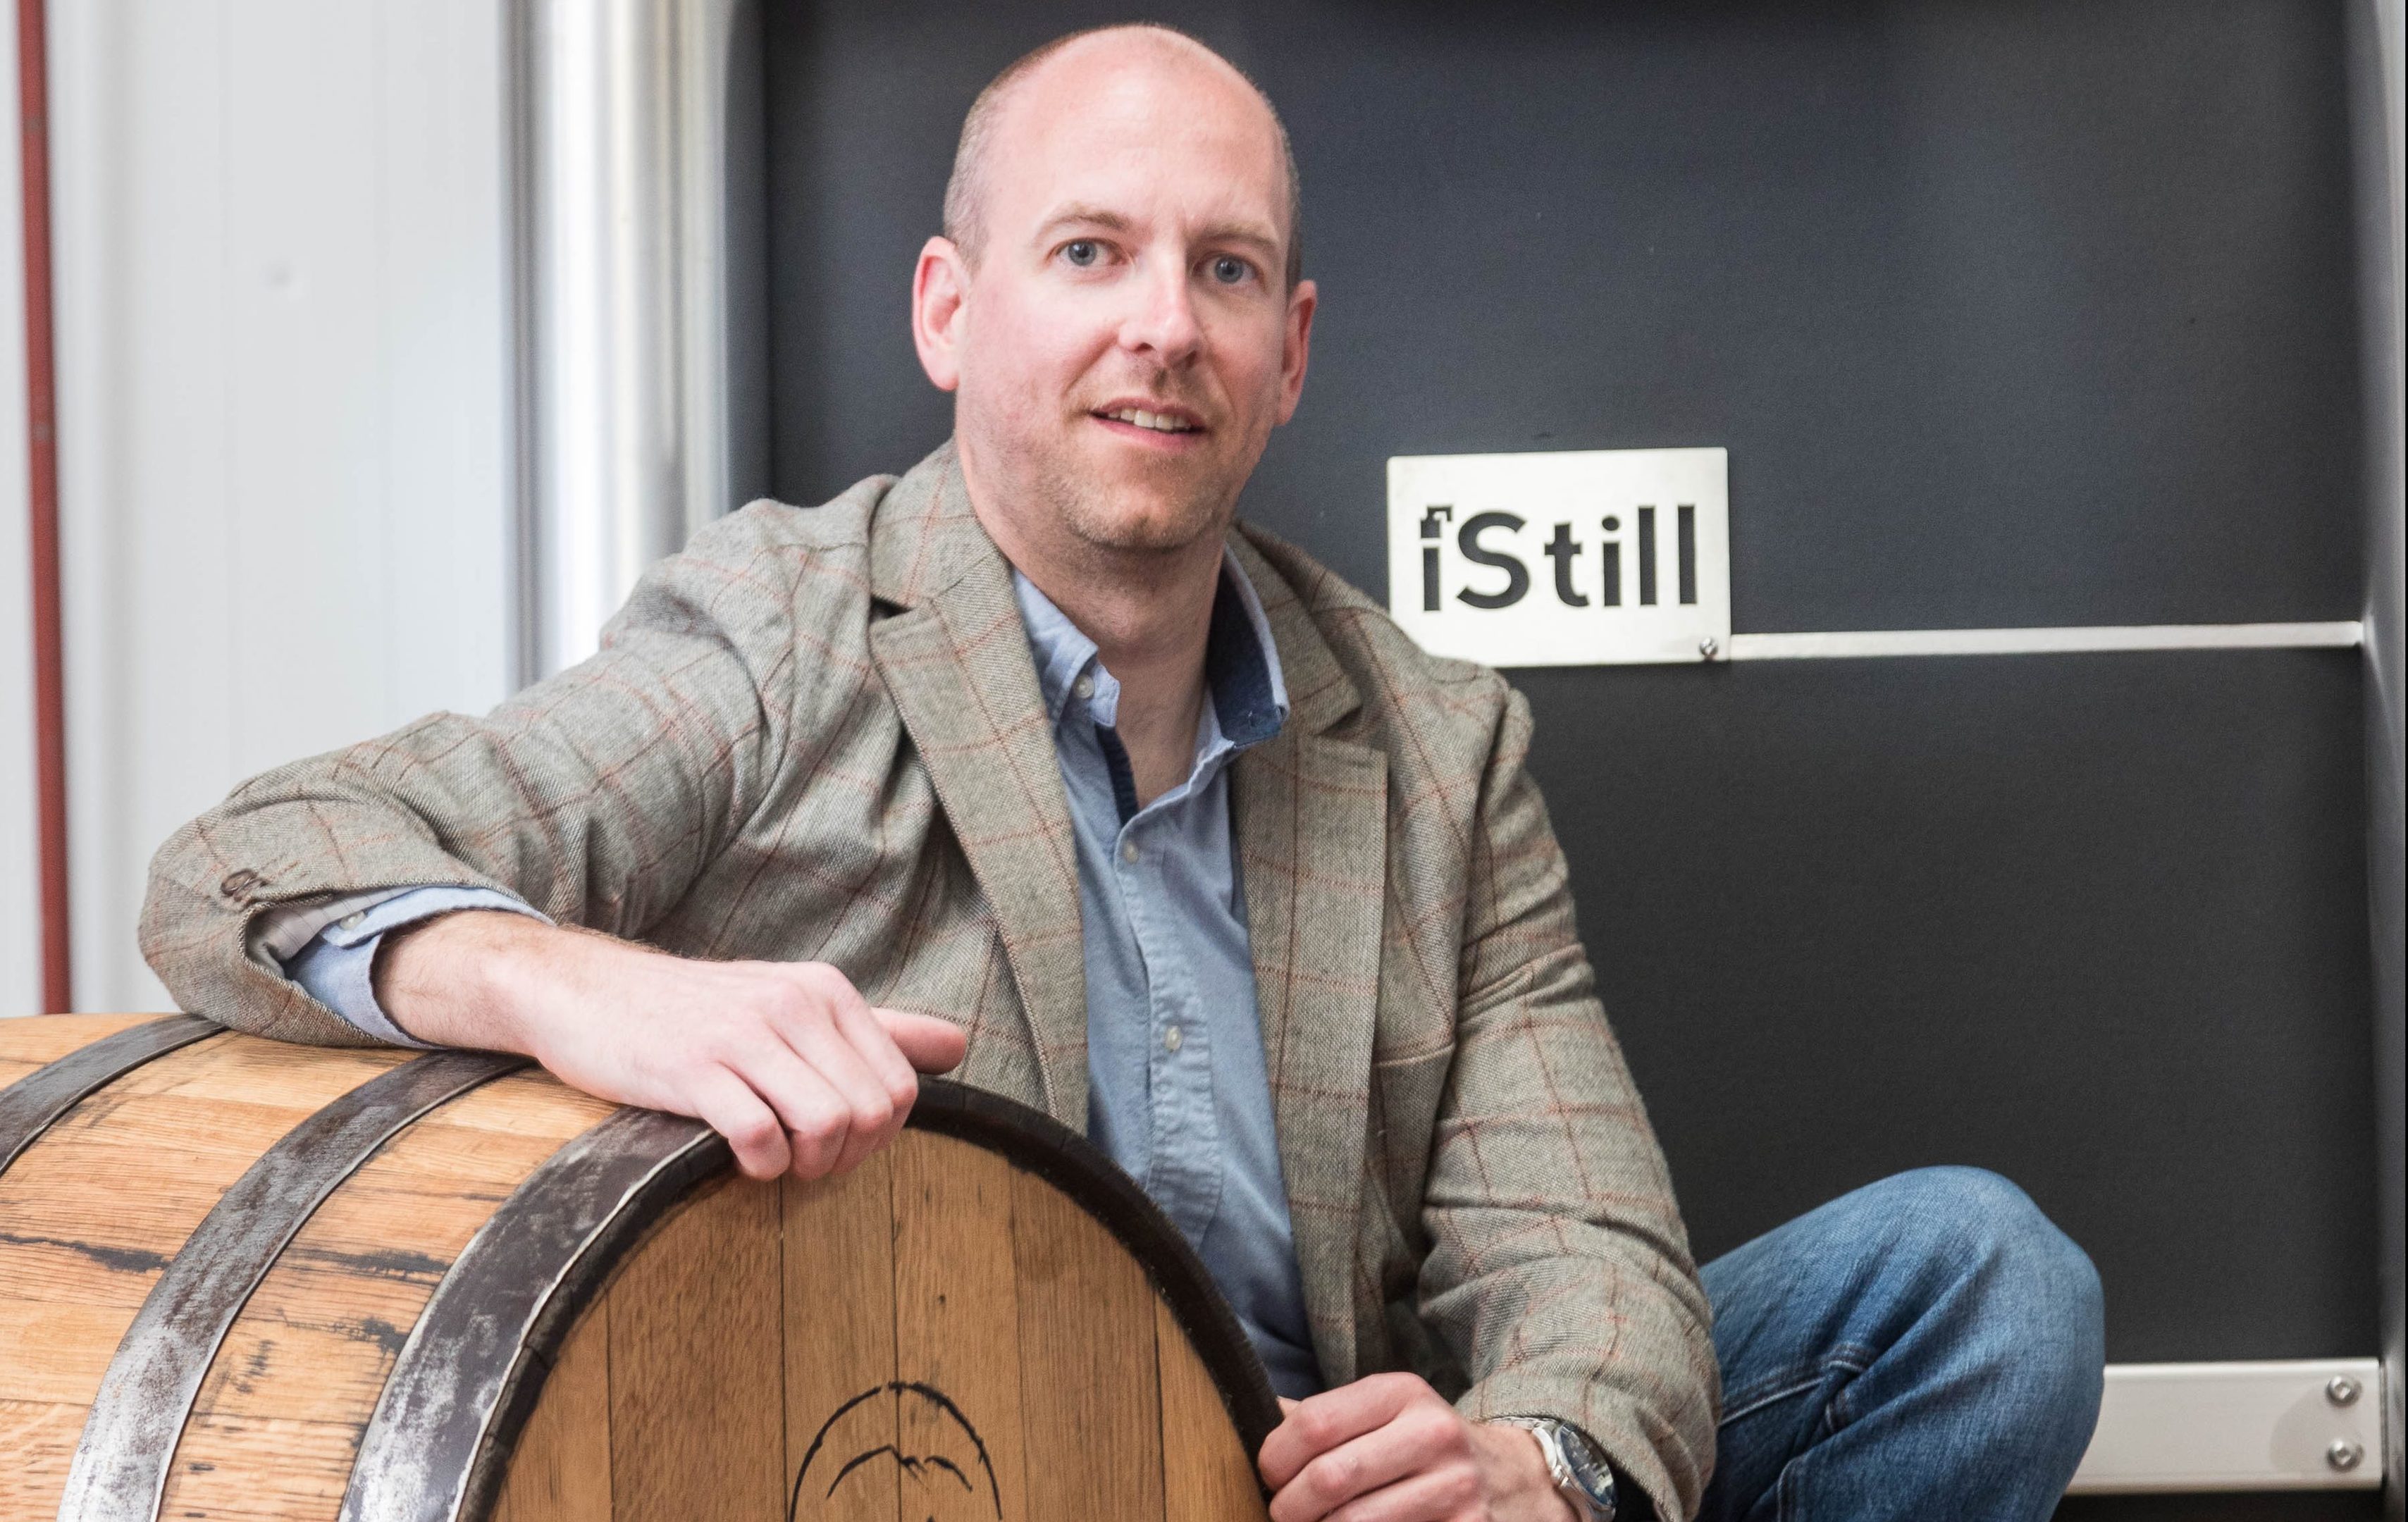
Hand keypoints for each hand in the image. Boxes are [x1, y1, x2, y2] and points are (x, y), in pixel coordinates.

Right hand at [376, 911, 966, 1179]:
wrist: (586, 991)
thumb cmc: (696, 1012)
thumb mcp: (791, 1003)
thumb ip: (877, 1027)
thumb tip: (959, 1044)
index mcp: (826, 991)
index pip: (901, 1083)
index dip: (882, 1137)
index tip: (841, 1148)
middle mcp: (794, 1003)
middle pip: (874, 1110)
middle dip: (852, 1157)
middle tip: (810, 1165)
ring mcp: (744, 1034)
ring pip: (829, 1122)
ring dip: (811, 1167)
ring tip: (781, 1165)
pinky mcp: (693, 1068)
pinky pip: (760, 1135)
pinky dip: (762, 1167)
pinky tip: (743, 1163)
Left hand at [1258, 1374, 1575, 1521]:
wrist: (1518, 1480)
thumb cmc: (1428, 1447)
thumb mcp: (1387, 1412)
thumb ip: (1325, 1416)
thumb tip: (1258, 1414)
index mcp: (1403, 1394)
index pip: (1312, 1424)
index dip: (1275, 1458)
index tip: (1271, 1476)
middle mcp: (1433, 1435)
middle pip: (1328, 1479)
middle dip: (1289, 1507)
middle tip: (1285, 1514)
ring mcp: (1454, 1490)